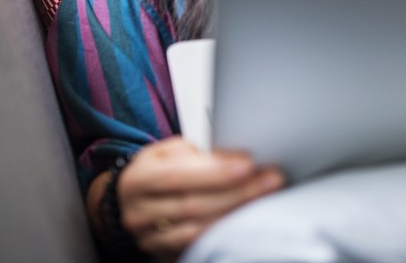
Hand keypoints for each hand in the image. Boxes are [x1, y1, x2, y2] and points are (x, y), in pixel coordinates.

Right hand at [116, 137, 283, 257]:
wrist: (134, 201)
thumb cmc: (158, 171)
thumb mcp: (170, 153)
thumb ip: (199, 156)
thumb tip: (238, 160)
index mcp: (137, 180)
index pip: (178, 176)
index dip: (215, 172)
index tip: (249, 164)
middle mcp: (138, 213)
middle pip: (193, 205)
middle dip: (237, 192)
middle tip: (271, 180)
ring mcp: (149, 239)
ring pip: (198, 230)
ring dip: (236, 214)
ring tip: (265, 198)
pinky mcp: (164, 255)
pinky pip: (198, 246)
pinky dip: (224, 232)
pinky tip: (246, 220)